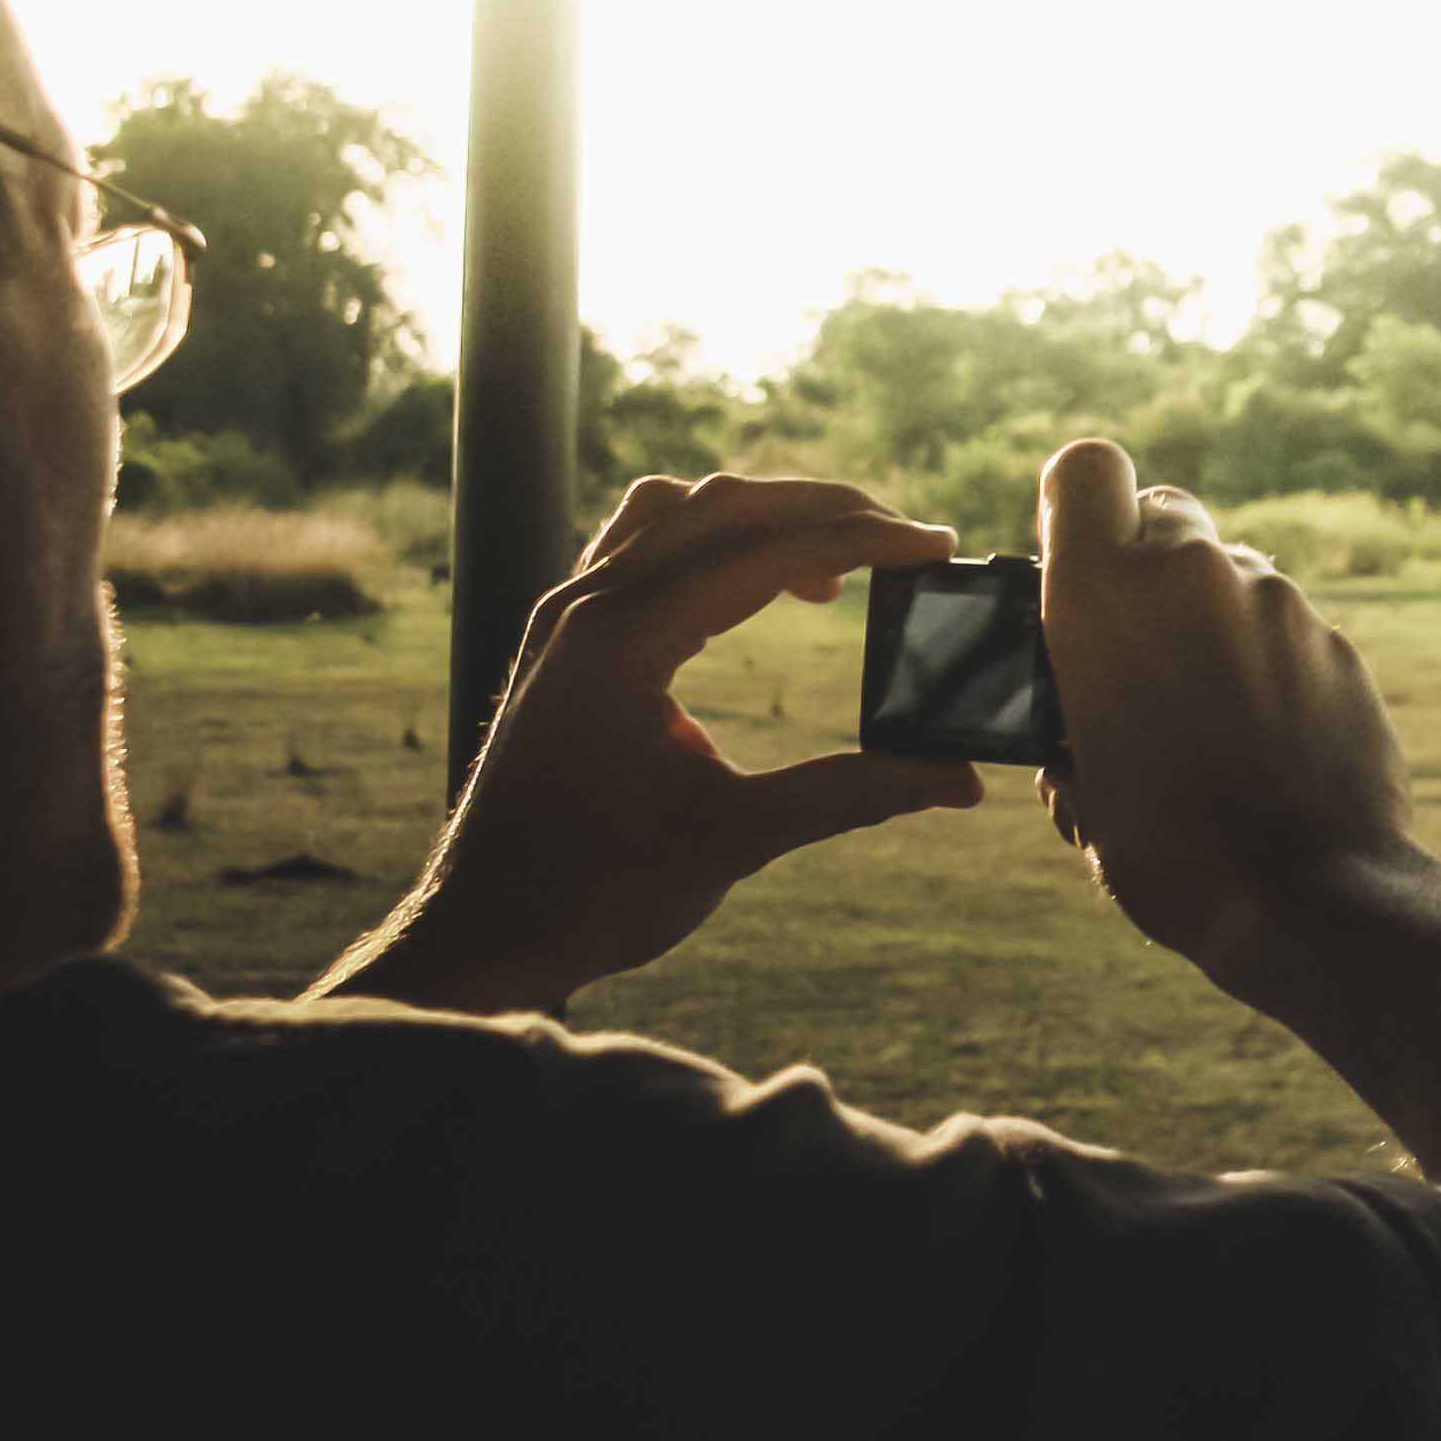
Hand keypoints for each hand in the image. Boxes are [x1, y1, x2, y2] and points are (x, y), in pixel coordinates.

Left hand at [322, 475, 980, 1013]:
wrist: (481, 934)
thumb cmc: (594, 894)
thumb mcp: (737, 839)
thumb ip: (852, 794)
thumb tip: (959, 780)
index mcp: (621, 643)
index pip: (762, 551)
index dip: (863, 540)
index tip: (937, 544)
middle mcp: (584, 608)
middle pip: (722, 506)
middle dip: (825, 510)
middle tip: (909, 541)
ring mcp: (564, 617)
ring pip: (675, 510)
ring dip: (763, 516)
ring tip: (836, 565)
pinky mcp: (560, 638)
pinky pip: (637, 546)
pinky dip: (709, 541)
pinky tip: (751, 584)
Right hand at [1033, 438, 1419, 996]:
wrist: (1309, 899)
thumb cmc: (1171, 854)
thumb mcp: (1083, 795)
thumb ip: (1069, 728)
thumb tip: (1073, 732)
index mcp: (1104, 595)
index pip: (1086, 469)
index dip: (1077, 507)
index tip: (1076, 563)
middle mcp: (1194, 573)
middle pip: (1164, 511)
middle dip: (1147, 562)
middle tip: (1138, 644)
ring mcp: (1277, 601)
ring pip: (1229, 572)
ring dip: (1209, 619)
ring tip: (1206, 717)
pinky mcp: (1336, 640)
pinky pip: (1284, 626)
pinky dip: (1266, 662)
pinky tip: (1265, 740)